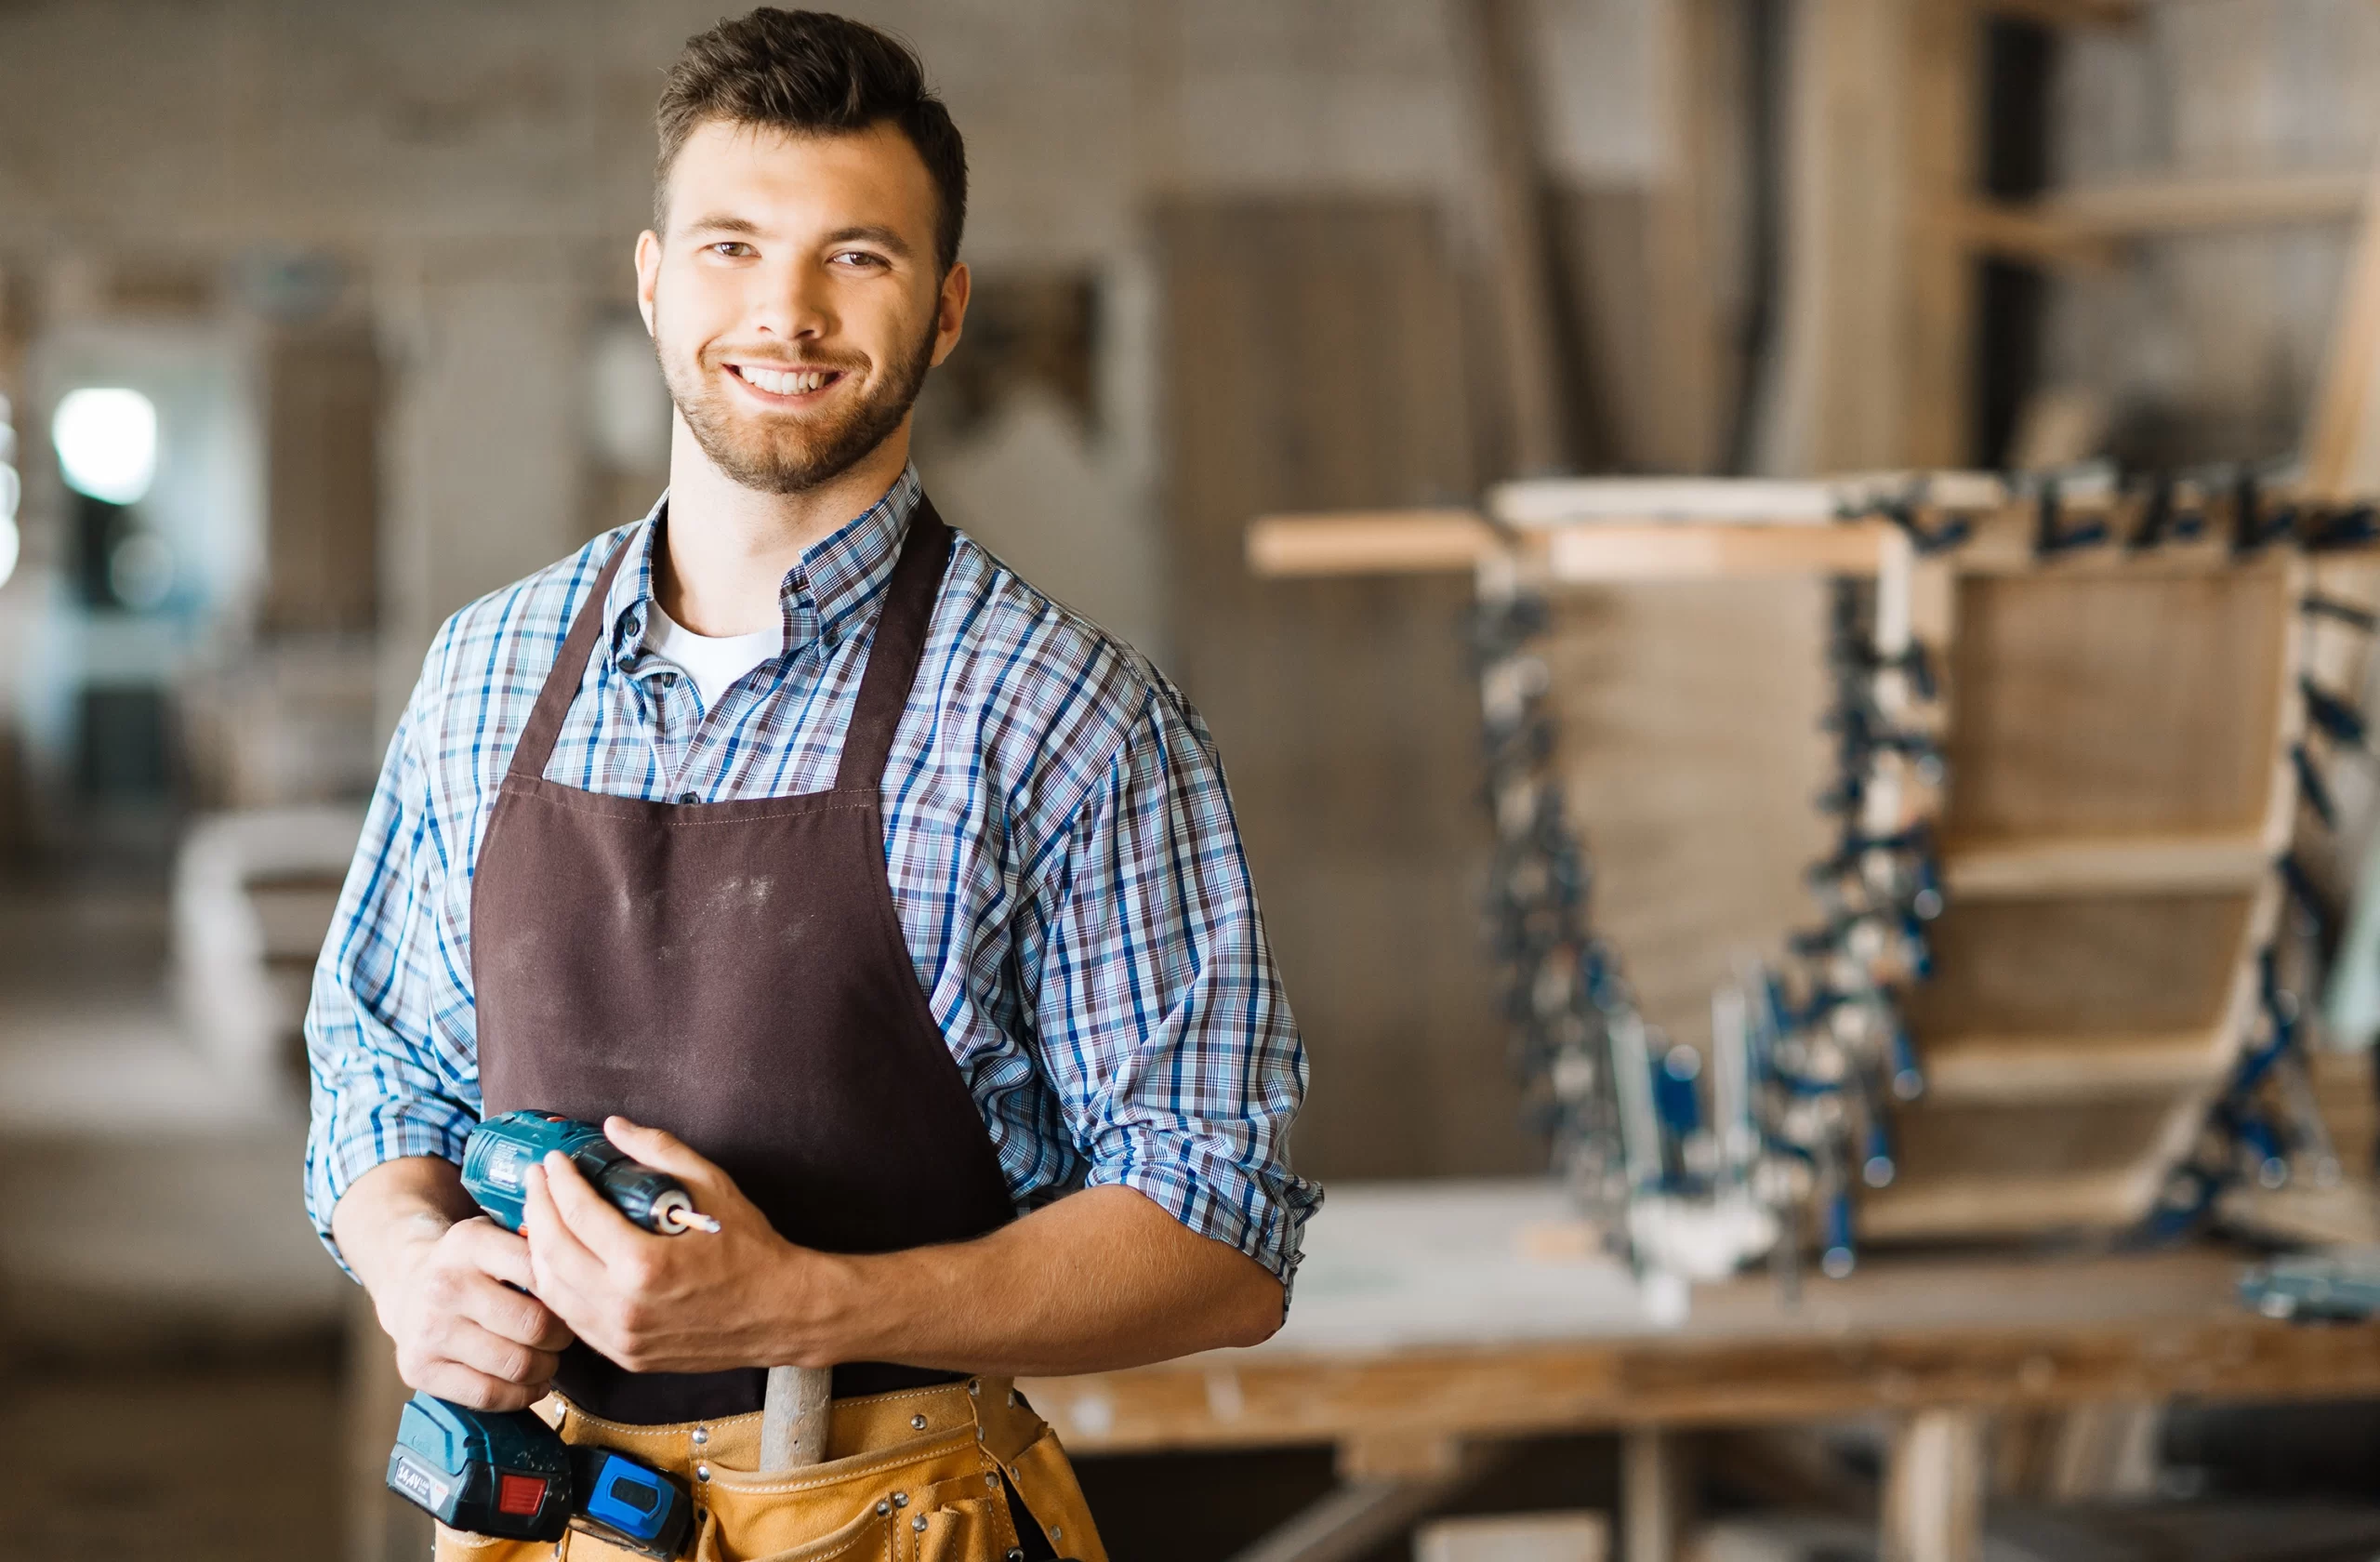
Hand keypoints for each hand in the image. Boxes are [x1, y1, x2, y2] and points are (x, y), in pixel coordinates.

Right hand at [378, 1216, 575, 1409]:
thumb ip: (538, 1245)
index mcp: (469, 1242)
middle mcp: (444, 1286)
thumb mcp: (498, 1233)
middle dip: (562, 1337)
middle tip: (565, 1337)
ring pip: (515, 1364)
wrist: (407, 1283)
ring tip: (549, 1360)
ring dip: (546, 1369)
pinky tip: (530, 1385)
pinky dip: (521, 1396)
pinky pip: (488, 1394)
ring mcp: (428, 1330)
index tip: (577, 1300)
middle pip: (534, 1325)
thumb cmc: (471, 1263)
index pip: (541, 1270)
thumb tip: (590, 1271)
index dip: (569, 1292)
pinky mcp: (418, 1369)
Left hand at [521, 1117, 846, 1374]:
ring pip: (552, 1291)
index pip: (577, 1215)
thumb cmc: (752, 1250)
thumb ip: (659, 1151)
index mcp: (644, 1265)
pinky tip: (561, 1259)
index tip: (555, 1161)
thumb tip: (615, 1127)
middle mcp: (624, 1308)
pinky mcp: (625, 1355)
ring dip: (538, 1249)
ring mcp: (621, 1338)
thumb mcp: (712, 1186)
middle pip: (552, 1253)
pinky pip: (572, 1319)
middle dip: (538, 1208)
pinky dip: (558, 1285)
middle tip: (538, 1180)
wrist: (782, 1312)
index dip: (559, 1182)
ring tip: (543, 1216)